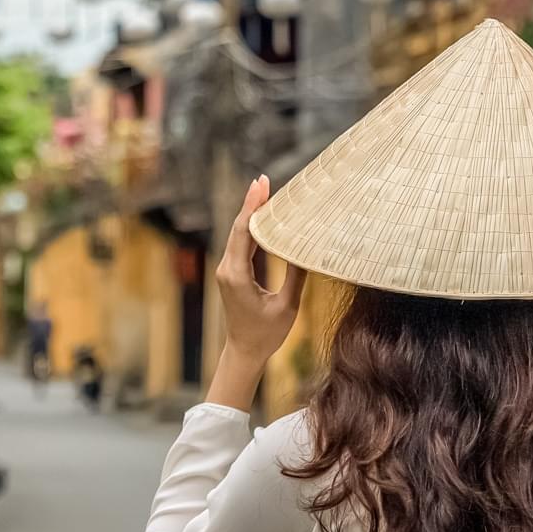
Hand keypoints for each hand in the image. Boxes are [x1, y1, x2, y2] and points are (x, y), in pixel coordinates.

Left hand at [212, 175, 304, 383]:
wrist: (244, 352)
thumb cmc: (266, 334)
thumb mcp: (287, 306)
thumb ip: (295, 276)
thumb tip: (305, 247)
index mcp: (236, 274)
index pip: (244, 231)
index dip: (253, 206)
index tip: (261, 184)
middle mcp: (227, 268)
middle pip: (240, 228)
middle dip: (252, 203)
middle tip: (265, 180)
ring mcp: (227, 270)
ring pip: (240, 235)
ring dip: (252, 214)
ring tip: (266, 191)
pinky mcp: (232, 273)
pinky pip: (242, 245)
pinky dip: (253, 229)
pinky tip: (265, 217)